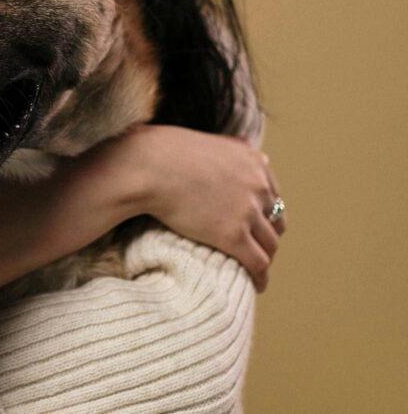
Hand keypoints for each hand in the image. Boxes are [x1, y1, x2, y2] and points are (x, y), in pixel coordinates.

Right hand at [120, 124, 284, 291]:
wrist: (147, 166)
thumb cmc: (163, 152)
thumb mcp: (206, 140)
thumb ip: (230, 147)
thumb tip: (244, 148)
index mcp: (253, 161)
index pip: (271, 194)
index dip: (265, 212)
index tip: (256, 224)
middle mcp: (257, 185)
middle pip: (275, 220)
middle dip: (268, 235)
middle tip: (255, 247)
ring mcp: (247, 211)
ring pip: (269, 244)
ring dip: (264, 257)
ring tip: (255, 269)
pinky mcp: (233, 234)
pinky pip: (258, 262)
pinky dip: (260, 276)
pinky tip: (256, 284)